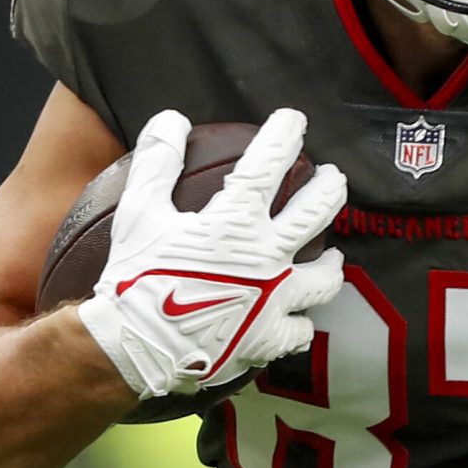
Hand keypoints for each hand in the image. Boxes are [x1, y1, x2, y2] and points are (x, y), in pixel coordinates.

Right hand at [76, 108, 346, 399]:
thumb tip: (171, 120)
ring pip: (325, 275)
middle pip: (318, 210)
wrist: (137, 347)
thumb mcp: (139, 213)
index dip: (285, 133)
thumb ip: (157, 163)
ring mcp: (276, 299)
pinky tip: (299, 317)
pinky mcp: (271, 338)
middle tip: (330, 176)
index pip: (271, 162)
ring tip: (331, 255)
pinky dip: (301, 321)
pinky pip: (301, 329)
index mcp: (237, 220)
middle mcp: (268, 255)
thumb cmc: (136, 278)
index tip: (294, 120)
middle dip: (330, 185)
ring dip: (330, 261)